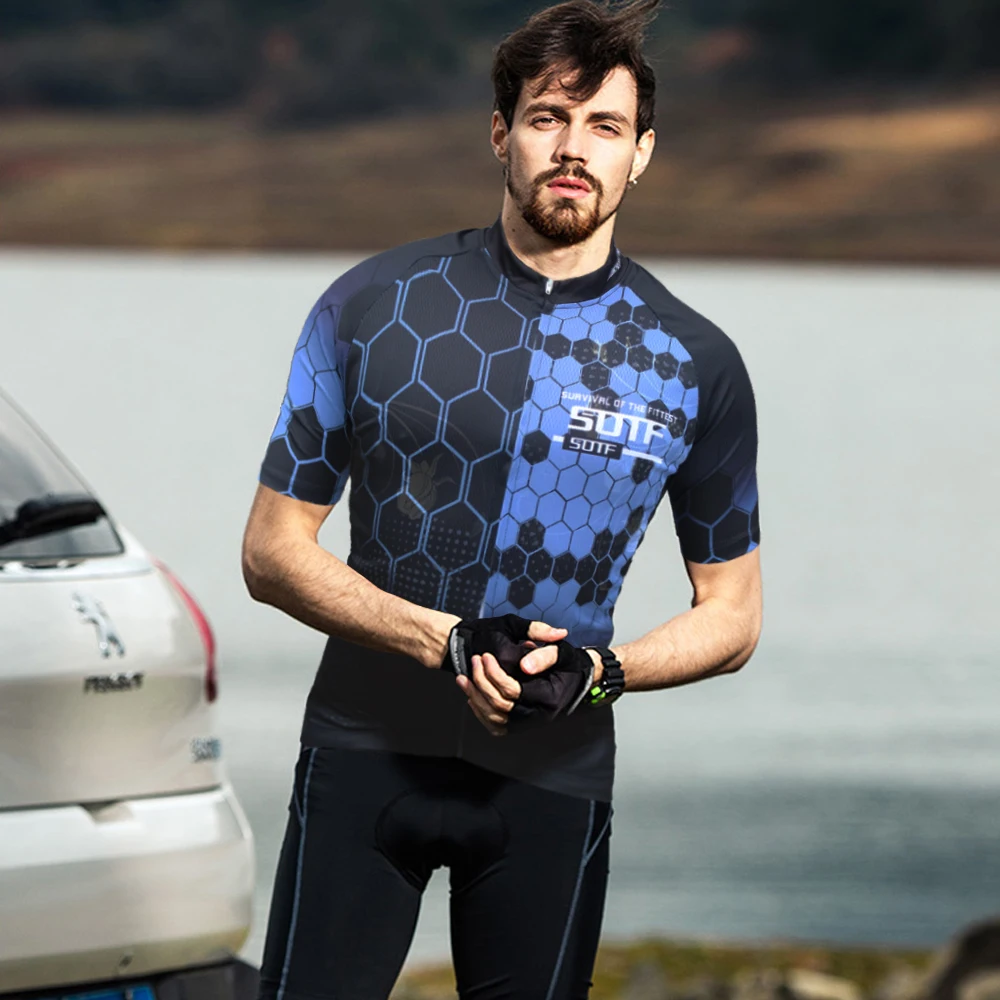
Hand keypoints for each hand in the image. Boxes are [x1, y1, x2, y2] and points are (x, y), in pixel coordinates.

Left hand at [446, 616, 566, 734]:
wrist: (577, 679)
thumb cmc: (568, 663)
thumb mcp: (560, 652)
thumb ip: (544, 655)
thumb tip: (525, 666)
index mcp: (549, 698)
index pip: (513, 691)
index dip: (494, 674)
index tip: (485, 656)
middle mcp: (539, 716)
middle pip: (500, 706)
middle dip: (482, 682)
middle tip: (474, 661)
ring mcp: (529, 723)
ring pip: (494, 719)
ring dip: (475, 697)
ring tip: (464, 677)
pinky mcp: (521, 724)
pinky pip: (496, 727)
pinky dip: (481, 713)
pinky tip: (472, 696)